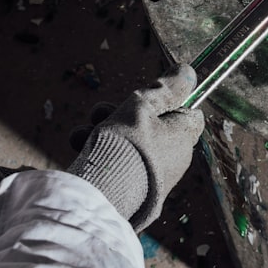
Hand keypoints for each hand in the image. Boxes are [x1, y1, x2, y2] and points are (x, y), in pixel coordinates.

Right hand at [67, 64, 204, 230]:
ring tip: (83, 131)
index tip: (144, 94)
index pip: (185, 111)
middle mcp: (174, 159)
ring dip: (103, 132)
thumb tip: (188, 71)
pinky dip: (100, 154)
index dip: (164, 100)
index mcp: (183, 136)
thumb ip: (164, 89)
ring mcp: (155, 178)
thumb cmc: (127, 145)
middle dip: (121, 114)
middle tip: (101, 110)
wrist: (104, 196)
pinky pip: (120, 165)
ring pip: (130, 144)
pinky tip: (79, 147)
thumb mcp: (142, 106)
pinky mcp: (134, 193)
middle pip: (151, 126)